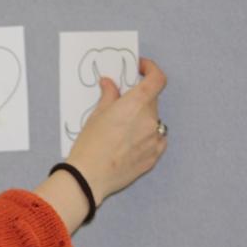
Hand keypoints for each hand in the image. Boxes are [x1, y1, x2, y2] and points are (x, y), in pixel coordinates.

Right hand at [66, 58, 167, 205]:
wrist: (89, 177)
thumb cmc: (89, 146)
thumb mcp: (95, 116)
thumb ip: (109, 96)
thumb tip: (111, 85)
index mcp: (135, 104)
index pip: (157, 79)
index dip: (151, 70)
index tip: (141, 69)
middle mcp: (150, 119)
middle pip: (151, 100)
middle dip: (138, 99)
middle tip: (121, 105)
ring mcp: (155, 139)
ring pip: (153, 121)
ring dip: (142, 119)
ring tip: (121, 130)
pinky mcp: (154, 155)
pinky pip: (156, 139)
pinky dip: (146, 137)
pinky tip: (128, 144)